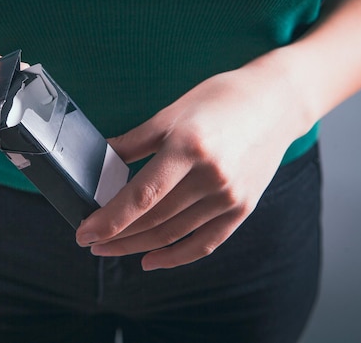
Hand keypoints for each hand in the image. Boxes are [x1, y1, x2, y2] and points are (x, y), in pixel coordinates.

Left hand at [76, 52, 308, 269]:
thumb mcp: (171, 113)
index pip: (142, 196)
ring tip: (111, 248)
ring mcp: (230, 197)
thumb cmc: (220, 100)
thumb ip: (133, 143)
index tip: (84, 233)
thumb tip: (99, 165)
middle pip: (155, 219)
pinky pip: (205, 242)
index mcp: (190, 148)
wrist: (275, 102)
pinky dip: (176, 255)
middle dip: (117, 235)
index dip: (110, 219)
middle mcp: (213, 177)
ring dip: (138, 246)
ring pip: (174, 234)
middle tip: (90, 241)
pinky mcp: (243, 208)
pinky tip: (151, 260)